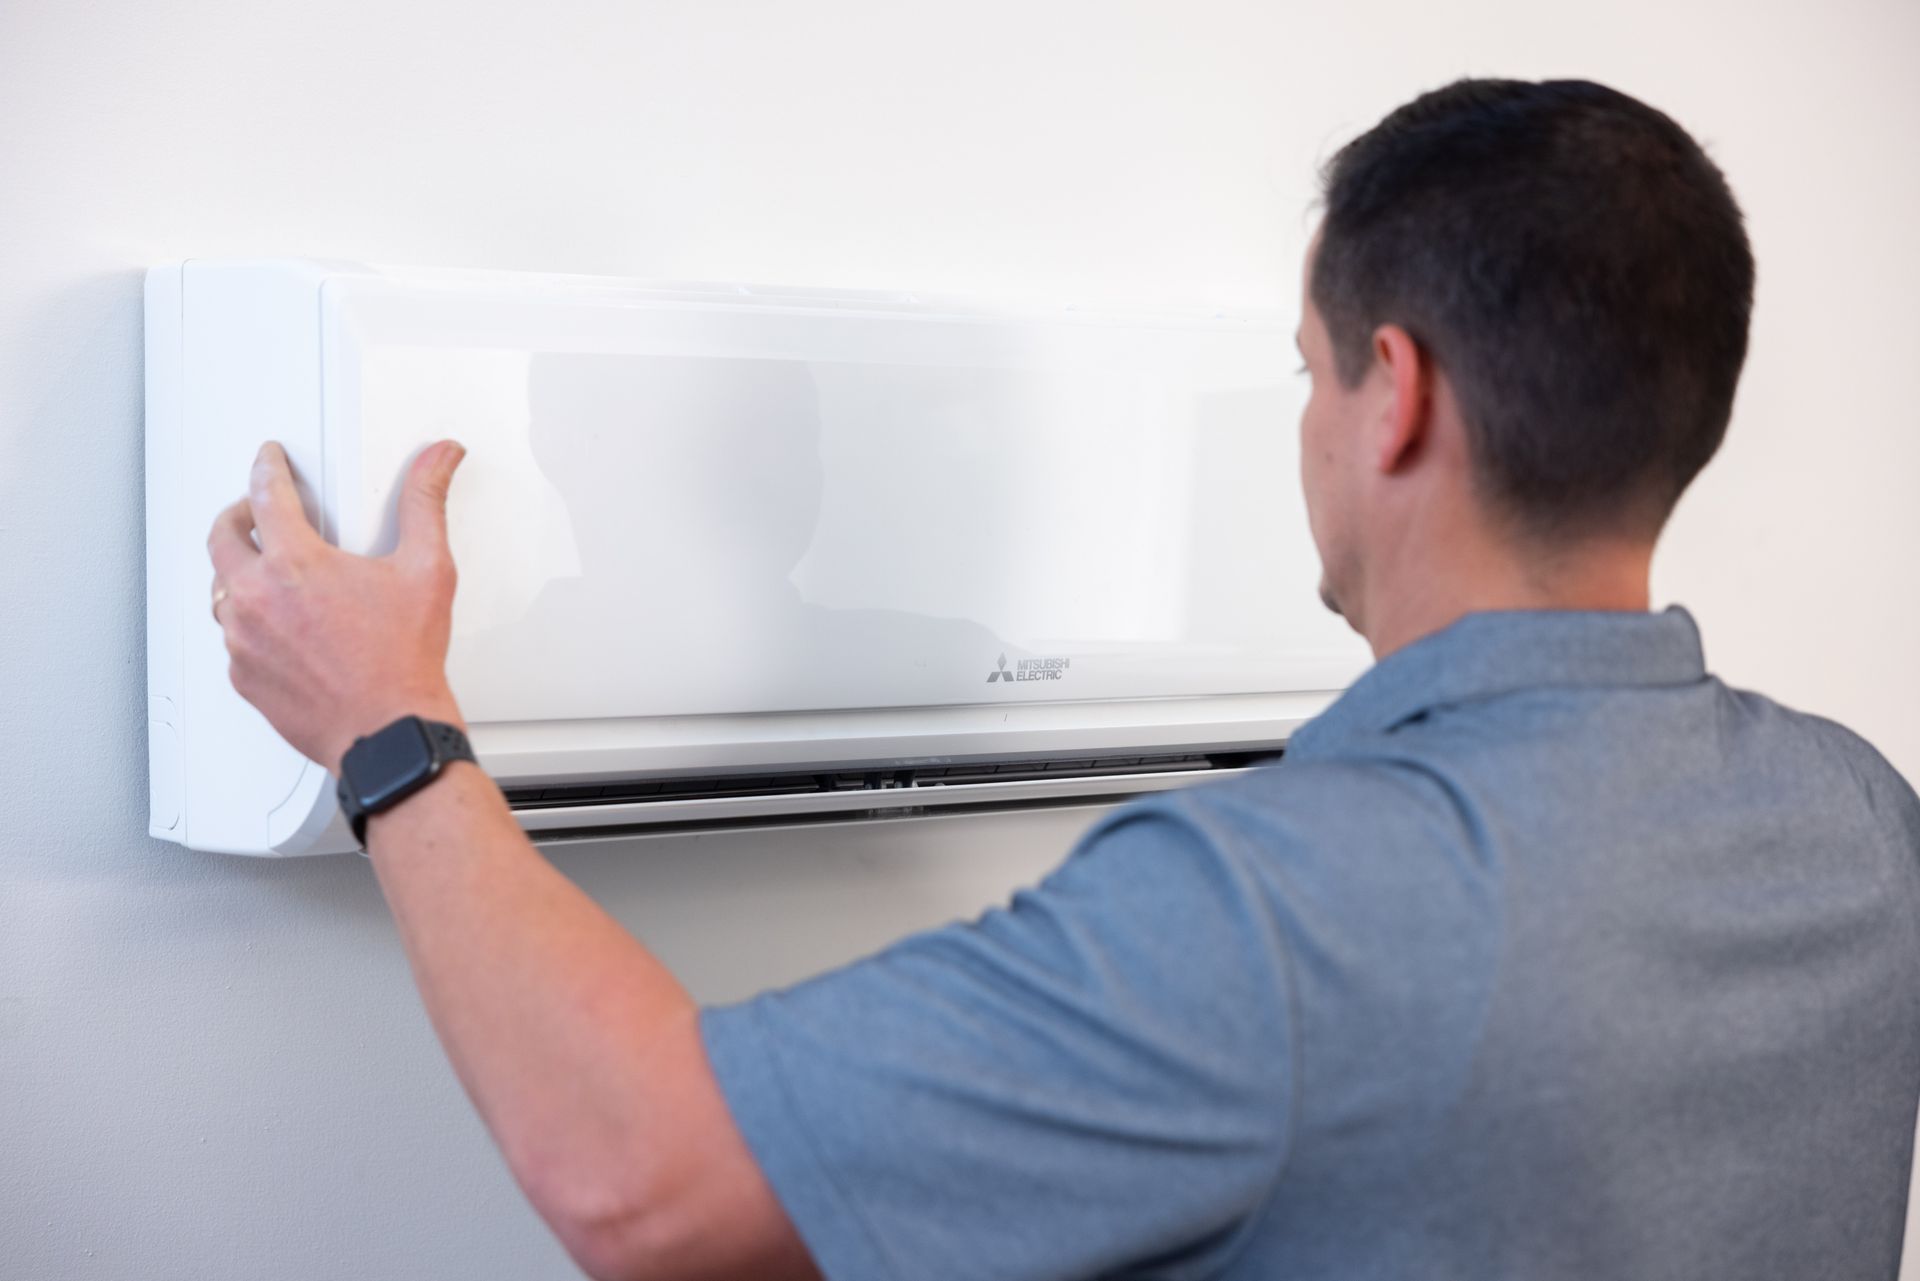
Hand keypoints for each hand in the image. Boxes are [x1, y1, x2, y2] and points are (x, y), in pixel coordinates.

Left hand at [209, 440, 468, 773]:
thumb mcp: (426, 571)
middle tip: (256, 511)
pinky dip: (250, 622)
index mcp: (296, 564)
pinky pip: (233, 636)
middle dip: (238, 515)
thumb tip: (437, 460)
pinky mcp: (242, 674)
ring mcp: (243, 639)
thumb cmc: (403, 662)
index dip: (267, 468)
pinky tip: (280, 626)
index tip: (269, 461)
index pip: (265, 493)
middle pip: (222, 536)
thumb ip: (425, 504)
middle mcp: (257, 598)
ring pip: (222, 588)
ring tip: (270, 571)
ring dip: (240, 571)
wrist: (388, 733)